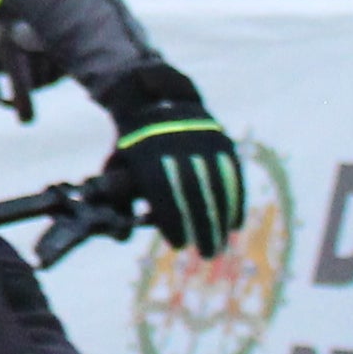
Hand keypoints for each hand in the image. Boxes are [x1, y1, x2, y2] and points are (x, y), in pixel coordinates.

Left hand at [87, 60, 247, 255]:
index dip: (172, 219)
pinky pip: (231, 171)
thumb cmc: (131, 148)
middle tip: (207, 254)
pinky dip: (235, 198)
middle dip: (203, 224)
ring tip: (219, 245)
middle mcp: (175, 139)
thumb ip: (121, 199)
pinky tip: (235, 224)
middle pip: (194, 188)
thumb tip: (127, 234)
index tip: (179, 244)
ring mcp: (201, 136)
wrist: (149, 99)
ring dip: (221, 217)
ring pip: (216, 180)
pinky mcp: (219, 138)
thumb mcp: (117, 167)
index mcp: (145, 147)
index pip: (162, 189)